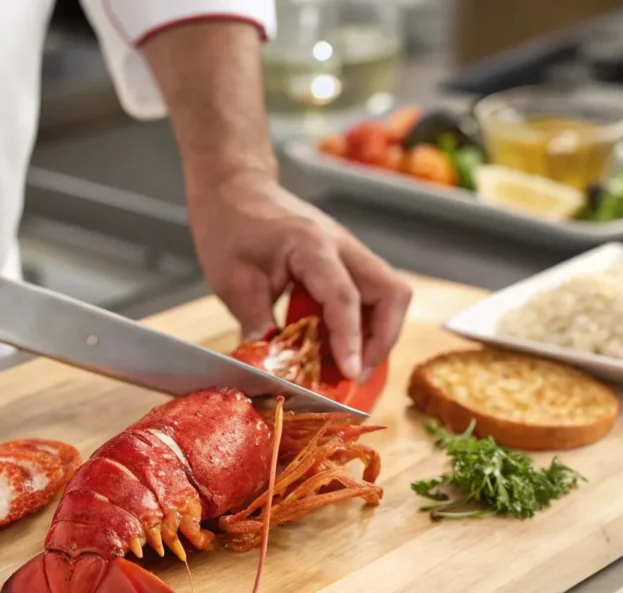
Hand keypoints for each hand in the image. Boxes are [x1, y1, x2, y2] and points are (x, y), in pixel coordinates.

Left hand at [187, 171, 412, 380]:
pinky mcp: (346, 259)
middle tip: (356, 372)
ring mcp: (349, 250)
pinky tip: (340, 344)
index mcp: (312, 246)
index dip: (351, 340)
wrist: (234, 189)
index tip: (350, 373)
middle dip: (383, 339)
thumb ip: (256, 325)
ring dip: (378, 332)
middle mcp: (343, 245)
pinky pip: (371, 293)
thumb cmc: (230, 228)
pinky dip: (365, 322)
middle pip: (392, 292)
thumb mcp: (233, 282)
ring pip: (389, 293)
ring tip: (350, 364)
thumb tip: (272, 369)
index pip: (346, 298)